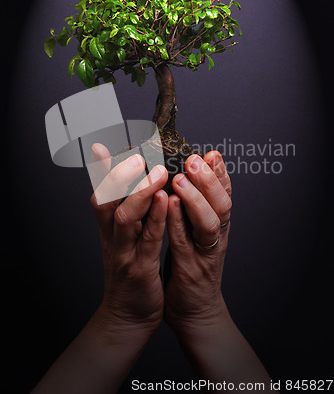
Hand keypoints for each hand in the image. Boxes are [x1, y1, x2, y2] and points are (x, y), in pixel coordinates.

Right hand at [90, 143, 167, 336]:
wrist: (128, 315)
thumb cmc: (131, 269)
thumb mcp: (123, 238)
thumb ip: (125, 210)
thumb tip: (128, 182)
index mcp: (108, 227)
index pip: (100, 192)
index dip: (99, 170)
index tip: (101, 145)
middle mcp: (112, 236)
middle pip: (106, 200)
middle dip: (118, 174)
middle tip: (134, 152)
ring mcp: (124, 252)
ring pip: (125, 217)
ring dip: (139, 192)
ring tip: (156, 171)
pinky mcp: (140, 268)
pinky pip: (148, 240)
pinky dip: (155, 218)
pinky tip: (164, 199)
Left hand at [164, 151, 231, 334]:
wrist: (194, 312)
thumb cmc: (191, 267)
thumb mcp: (196, 233)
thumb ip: (193, 209)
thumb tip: (184, 179)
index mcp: (216, 225)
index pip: (223, 194)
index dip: (220, 173)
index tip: (211, 153)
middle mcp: (215, 237)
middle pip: (222, 203)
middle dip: (210, 178)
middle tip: (196, 157)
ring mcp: (205, 254)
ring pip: (209, 222)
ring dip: (196, 198)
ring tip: (181, 176)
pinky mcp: (191, 270)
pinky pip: (185, 243)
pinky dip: (178, 222)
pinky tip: (169, 204)